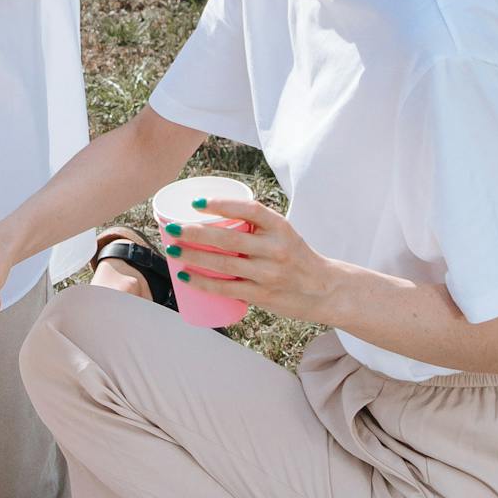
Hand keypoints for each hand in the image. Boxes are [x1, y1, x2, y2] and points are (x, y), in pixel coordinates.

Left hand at [166, 193, 337, 323]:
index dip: (221, 204)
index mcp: (281, 227)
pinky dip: (203, 282)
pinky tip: (185, 276)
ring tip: (171, 250)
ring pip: (223, 265)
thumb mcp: (284, 234)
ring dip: (192, 257)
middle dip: (194, 233)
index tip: (196, 202)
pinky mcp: (263, 295)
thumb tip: (212, 217)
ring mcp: (269, 274)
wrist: (326, 290)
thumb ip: (256, 226)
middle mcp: (276, 249)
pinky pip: (226, 289)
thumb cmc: (297, 257)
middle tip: (171, 229)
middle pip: (228, 239)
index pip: (249, 209)